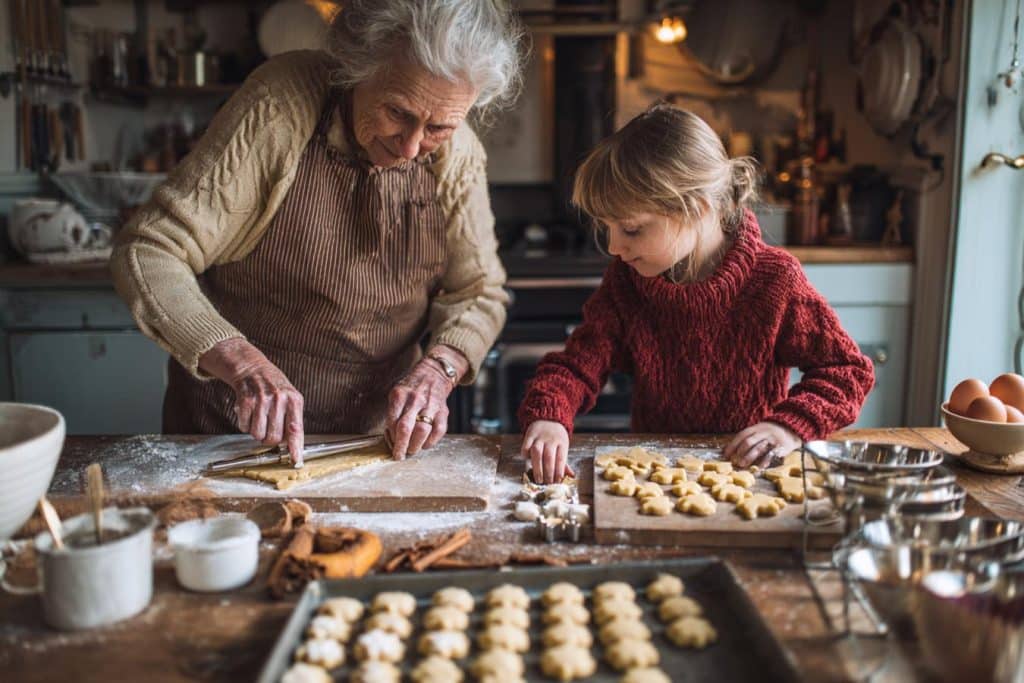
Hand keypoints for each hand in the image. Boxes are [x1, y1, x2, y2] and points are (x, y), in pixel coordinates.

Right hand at [199, 338, 305, 465]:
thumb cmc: (275, 387)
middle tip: (268, 428)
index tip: (296, 461)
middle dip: (270, 439)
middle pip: (274, 438)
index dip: (296, 448)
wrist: (253, 369)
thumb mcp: (291, 399)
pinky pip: (243, 427)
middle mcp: (279, 400)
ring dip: (256, 432)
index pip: (296, 430)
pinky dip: (244, 424)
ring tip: (259, 419)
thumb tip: (292, 446)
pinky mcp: (245, 401)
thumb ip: (293, 420)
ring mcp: (262, 400)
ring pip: (257, 434)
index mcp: (294, 400)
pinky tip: (249, 413)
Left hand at [385, 346, 466, 459]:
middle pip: (405, 427)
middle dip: (401, 446)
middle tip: (399, 455)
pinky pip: (438, 430)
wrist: (434, 374)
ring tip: (411, 450)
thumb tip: (392, 437)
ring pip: (422, 431)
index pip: (392, 421)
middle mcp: (415, 400)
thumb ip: (393, 414)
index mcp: (400, 395)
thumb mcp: (396, 394)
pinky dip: (431, 441)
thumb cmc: (412, 388)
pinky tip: (425, 444)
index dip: (390, 437)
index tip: (391, 446)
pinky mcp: (443, 411)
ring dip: (415, 445)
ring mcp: (431, 405)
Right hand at [521, 420, 574, 483]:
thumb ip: (564, 462)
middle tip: (547, 483)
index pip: (561, 459)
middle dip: (548, 472)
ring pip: (537, 452)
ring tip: (538, 479)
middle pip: (549, 457)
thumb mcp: (563, 446)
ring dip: (538, 467)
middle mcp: (551, 439)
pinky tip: (527, 462)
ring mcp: (540, 436)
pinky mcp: (530, 434)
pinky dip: (525, 453)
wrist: (548, 418)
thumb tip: (571, 476)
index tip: (557, 482)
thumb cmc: (556, 437)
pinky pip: (526, 444)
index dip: (559, 471)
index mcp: (562, 442)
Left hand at [723, 422, 800, 468]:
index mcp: (755, 428)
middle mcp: (763, 433)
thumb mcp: (758, 431)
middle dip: (740, 452)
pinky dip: (763, 462)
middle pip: (749, 441)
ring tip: (742, 464)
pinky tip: (758, 467)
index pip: (741, 436)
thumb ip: (746, 438)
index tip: (726, 455)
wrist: (791, 429)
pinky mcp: (780, 447)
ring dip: (749, 457)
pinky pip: (771, 455)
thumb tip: (728, 449)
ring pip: (758, 448)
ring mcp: (772, 440)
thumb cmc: (770, 433)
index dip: (732, 445)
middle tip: (734, 461)